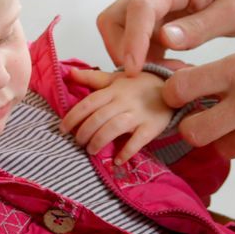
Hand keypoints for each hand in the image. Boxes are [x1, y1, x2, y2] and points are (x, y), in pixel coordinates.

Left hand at [59, 69, 173, 163]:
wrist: (172, 89)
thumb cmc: (138, 87)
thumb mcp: (116, 79)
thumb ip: (92, 78)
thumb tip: (69, 73)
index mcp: (113, 90)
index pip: (88, 103)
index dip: (73, 117)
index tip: (62, 129)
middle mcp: (124, 101)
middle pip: (98, 118)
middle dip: (84, 132)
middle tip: (78, 143)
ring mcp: (139, 114)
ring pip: (114, 128)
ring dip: (99, 141)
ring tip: (92, 151)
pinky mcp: (152, 127)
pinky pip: (137, 141)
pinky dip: (126, 152)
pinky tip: (117, 160)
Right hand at [98, 0, 234, 75]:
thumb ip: (201, 27)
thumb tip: (165, 39)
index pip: (140, 8)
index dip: (133, 41)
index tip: (134, 70)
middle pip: (113, 19)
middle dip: (123, 52)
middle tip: (154, 77)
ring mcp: (149, 2)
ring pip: (118, 32)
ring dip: (133, 58)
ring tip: (168, 74)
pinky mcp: (151, 18)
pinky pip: (132, 40)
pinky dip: (142, 59)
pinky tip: (169, 70)